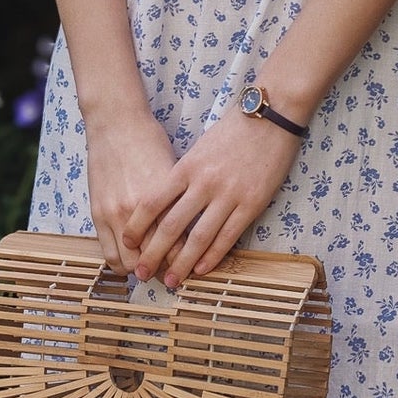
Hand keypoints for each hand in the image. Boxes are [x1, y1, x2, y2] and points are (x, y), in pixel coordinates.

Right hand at [83, 108, 182, 274]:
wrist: (117, 123)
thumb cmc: (151, 143)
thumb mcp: (175, 172)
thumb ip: (181, 204)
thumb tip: (193, 232)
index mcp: (166, 200)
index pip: (180, 246)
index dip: (187, 261)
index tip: (191, 268)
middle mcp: (140, 211)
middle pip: (155, 259)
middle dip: (164, 272)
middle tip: (171, 276)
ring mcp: (115, 214)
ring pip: (129, 262)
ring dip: (139, 270)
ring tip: (149, 270)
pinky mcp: (97, 213)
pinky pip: (108, 252)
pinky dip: (120, 263)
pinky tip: (129, 261)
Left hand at [120, 105, 304, 287]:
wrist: (270, 116)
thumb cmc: (232, 130)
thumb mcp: (198, 148)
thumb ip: (183, 175)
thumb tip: (167, 204)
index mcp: (185, 167)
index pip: (152, 203)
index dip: (137, 226)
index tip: (127, 241)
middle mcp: (203, 183)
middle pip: (170, 226)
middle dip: (153, 254)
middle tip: (142, 273)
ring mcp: (228, 195)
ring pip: (198, 237)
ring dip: (182, 263)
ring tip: (172, 281)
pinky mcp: (252, 204)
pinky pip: (228, 236)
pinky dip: (212, 256)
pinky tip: (201, 269)